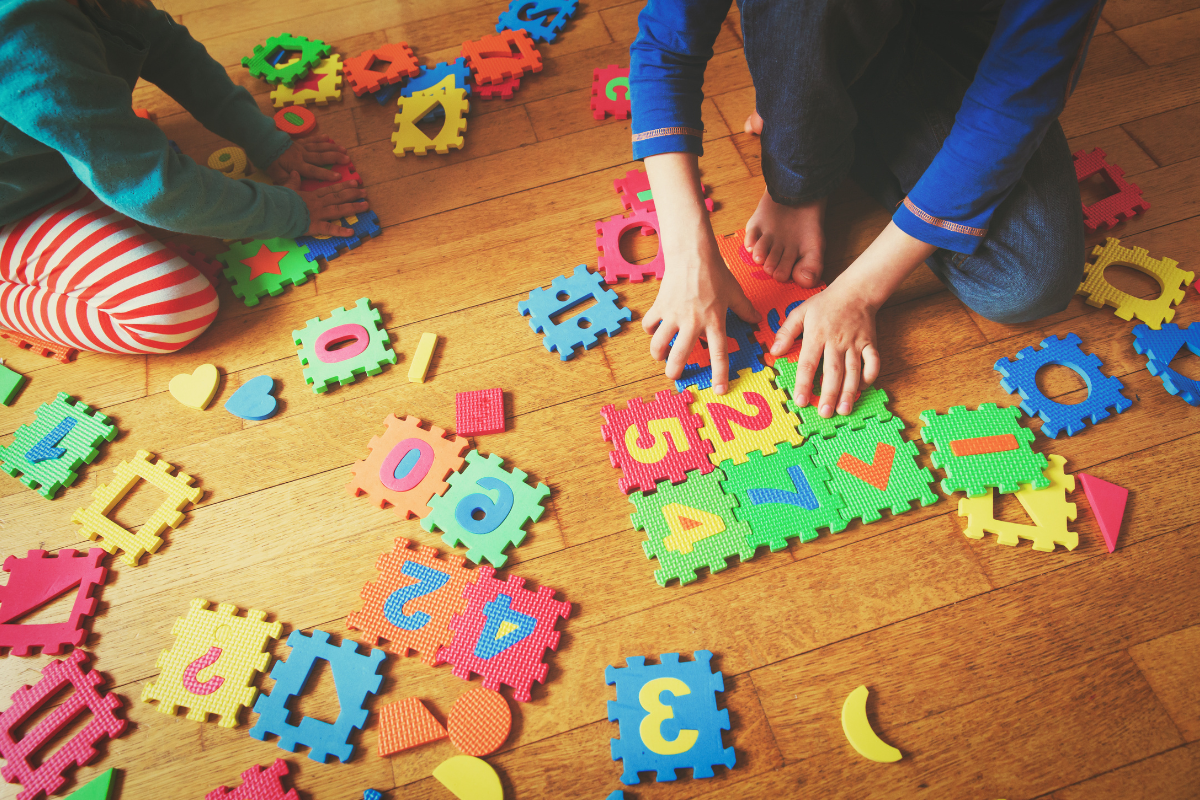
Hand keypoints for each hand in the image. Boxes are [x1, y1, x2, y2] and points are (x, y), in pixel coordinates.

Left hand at [266, 136, 347, 183]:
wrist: (262, 142)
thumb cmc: (268, 160)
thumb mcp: (274, 173)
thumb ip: (286, 180)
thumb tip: (297, 186)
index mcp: (297, 165)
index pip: (313, 171)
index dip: (326, 174)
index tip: (338, 176)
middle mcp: (302, 156)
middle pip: (321, 157)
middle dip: (335, 158)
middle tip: (347, 159)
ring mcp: (302, 147)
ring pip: (319, 147)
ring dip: (332, 148)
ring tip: (344, 149)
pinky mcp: (299, 142)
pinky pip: (311, 140)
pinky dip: (320, 138)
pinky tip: (328, 137)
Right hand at [282, 171, 368, 236]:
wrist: (274, 209)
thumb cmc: (278, 200)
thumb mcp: (286, 188)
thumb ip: (292, 181)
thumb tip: (295, 172)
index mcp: (311, 196)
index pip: (330, 189)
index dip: (343, 186)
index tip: (355, 183)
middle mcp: (318, 203)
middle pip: (338, 197)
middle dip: (353, 194)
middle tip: (365, 192)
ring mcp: (317, 214)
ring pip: (338, 209)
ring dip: (353, 207)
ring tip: (366, 206)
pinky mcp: (314, 225)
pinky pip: (329, 228)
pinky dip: (340, 231)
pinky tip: (352, 232)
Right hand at [643, 224, 760, 394]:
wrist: (692, 254)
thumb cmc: (715, 273)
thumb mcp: (734, 292)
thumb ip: (745, 309)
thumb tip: (756, 320)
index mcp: (714, 321)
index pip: (718, 353)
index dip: (719, 374)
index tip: (719, 390)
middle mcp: (692, 322)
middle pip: (680, 355)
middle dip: (675, 370)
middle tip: (674, 376)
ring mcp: (673, 315)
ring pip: (659, 343)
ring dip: (658, 354)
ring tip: (661, 358)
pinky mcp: (660, 306)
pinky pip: (650, 324)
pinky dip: (650, 330)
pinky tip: (654, 331)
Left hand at [744, 194, 825, 286]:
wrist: (800, 195)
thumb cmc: (810, 223)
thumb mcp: (817, 245)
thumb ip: (814, 265)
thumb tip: (805, 283)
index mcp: (789, 260)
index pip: (784, 274)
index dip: (784, 273)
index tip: (787, 272)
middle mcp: (776, 252)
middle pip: (770, 265)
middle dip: (771, 266)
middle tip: (772, 266)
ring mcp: (765, 240)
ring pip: (759, 253)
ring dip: (760, 255)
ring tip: (762, 257)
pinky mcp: (755, 228)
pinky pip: (749, 238)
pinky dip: (750, 242)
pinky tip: (753, 245)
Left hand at [770, 279, 880, 417]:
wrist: (856, 291)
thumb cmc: (825, 303)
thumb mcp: (800, 312)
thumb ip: (786, 332)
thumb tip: (774, 351)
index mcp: (817, 335)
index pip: (808, 364)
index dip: (804, 384)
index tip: (801, 401)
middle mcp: (836, 341)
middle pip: (833, 371)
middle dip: (829, 394)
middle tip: (824, 413)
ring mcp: (855, 343)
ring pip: (853, 371)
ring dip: (848, 392)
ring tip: (843, 410)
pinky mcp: (870, 343)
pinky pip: (873, 362)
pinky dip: (870, 376)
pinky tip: (863, 388)